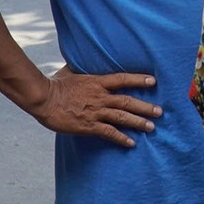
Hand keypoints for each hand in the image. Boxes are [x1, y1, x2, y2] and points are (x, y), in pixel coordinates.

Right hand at [29, 65, 160, 147]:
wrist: (43, 99)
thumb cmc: (54, 83)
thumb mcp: (69, 71)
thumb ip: (80, 68)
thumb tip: (82, 60)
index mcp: (96, 82)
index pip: (122, 79)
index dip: (138, 80)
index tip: (153, 82)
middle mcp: (99, 96)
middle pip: (127, 101)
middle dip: (145, 107)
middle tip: (159, 112)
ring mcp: (95, 111)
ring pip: (122, 117)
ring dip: (138, 123)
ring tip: (151, 128)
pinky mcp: (88, 125)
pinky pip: (109, 132)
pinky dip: (121, 138)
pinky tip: (131, 143)